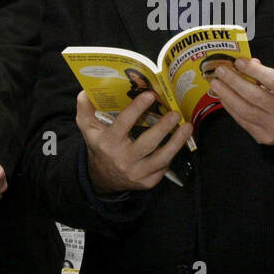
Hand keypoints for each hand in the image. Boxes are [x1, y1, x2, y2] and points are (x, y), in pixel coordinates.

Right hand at [78, 91, 192, 193]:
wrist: (103, 177)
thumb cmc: (100, 145)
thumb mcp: (87, 128)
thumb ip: (86, 109)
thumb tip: (87, 91)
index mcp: (107, 143)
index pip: (123, 124)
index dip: (136, 109)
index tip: (150, 95)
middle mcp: (122, 159)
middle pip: (147, 143)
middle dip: (163, 127)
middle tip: (175, 113)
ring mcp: (136, 173)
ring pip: (161, 158)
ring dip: (176, 142)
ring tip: (187, 127)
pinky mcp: (147, 182)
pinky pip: (163, 168)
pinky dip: (172, 154)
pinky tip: (180, 141)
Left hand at [208, 58, 273, 145]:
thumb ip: (267, 72)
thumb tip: (246, 63)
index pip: (272, 80)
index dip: (253, 70)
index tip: (238, 62)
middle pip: (254, 95)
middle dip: (233, 82)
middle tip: (220, 71)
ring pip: (245, 110)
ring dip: (227, 95)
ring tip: (216, 84)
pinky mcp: (264, 137)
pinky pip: (243, 121)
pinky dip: (230, 108)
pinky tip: (223, 98)